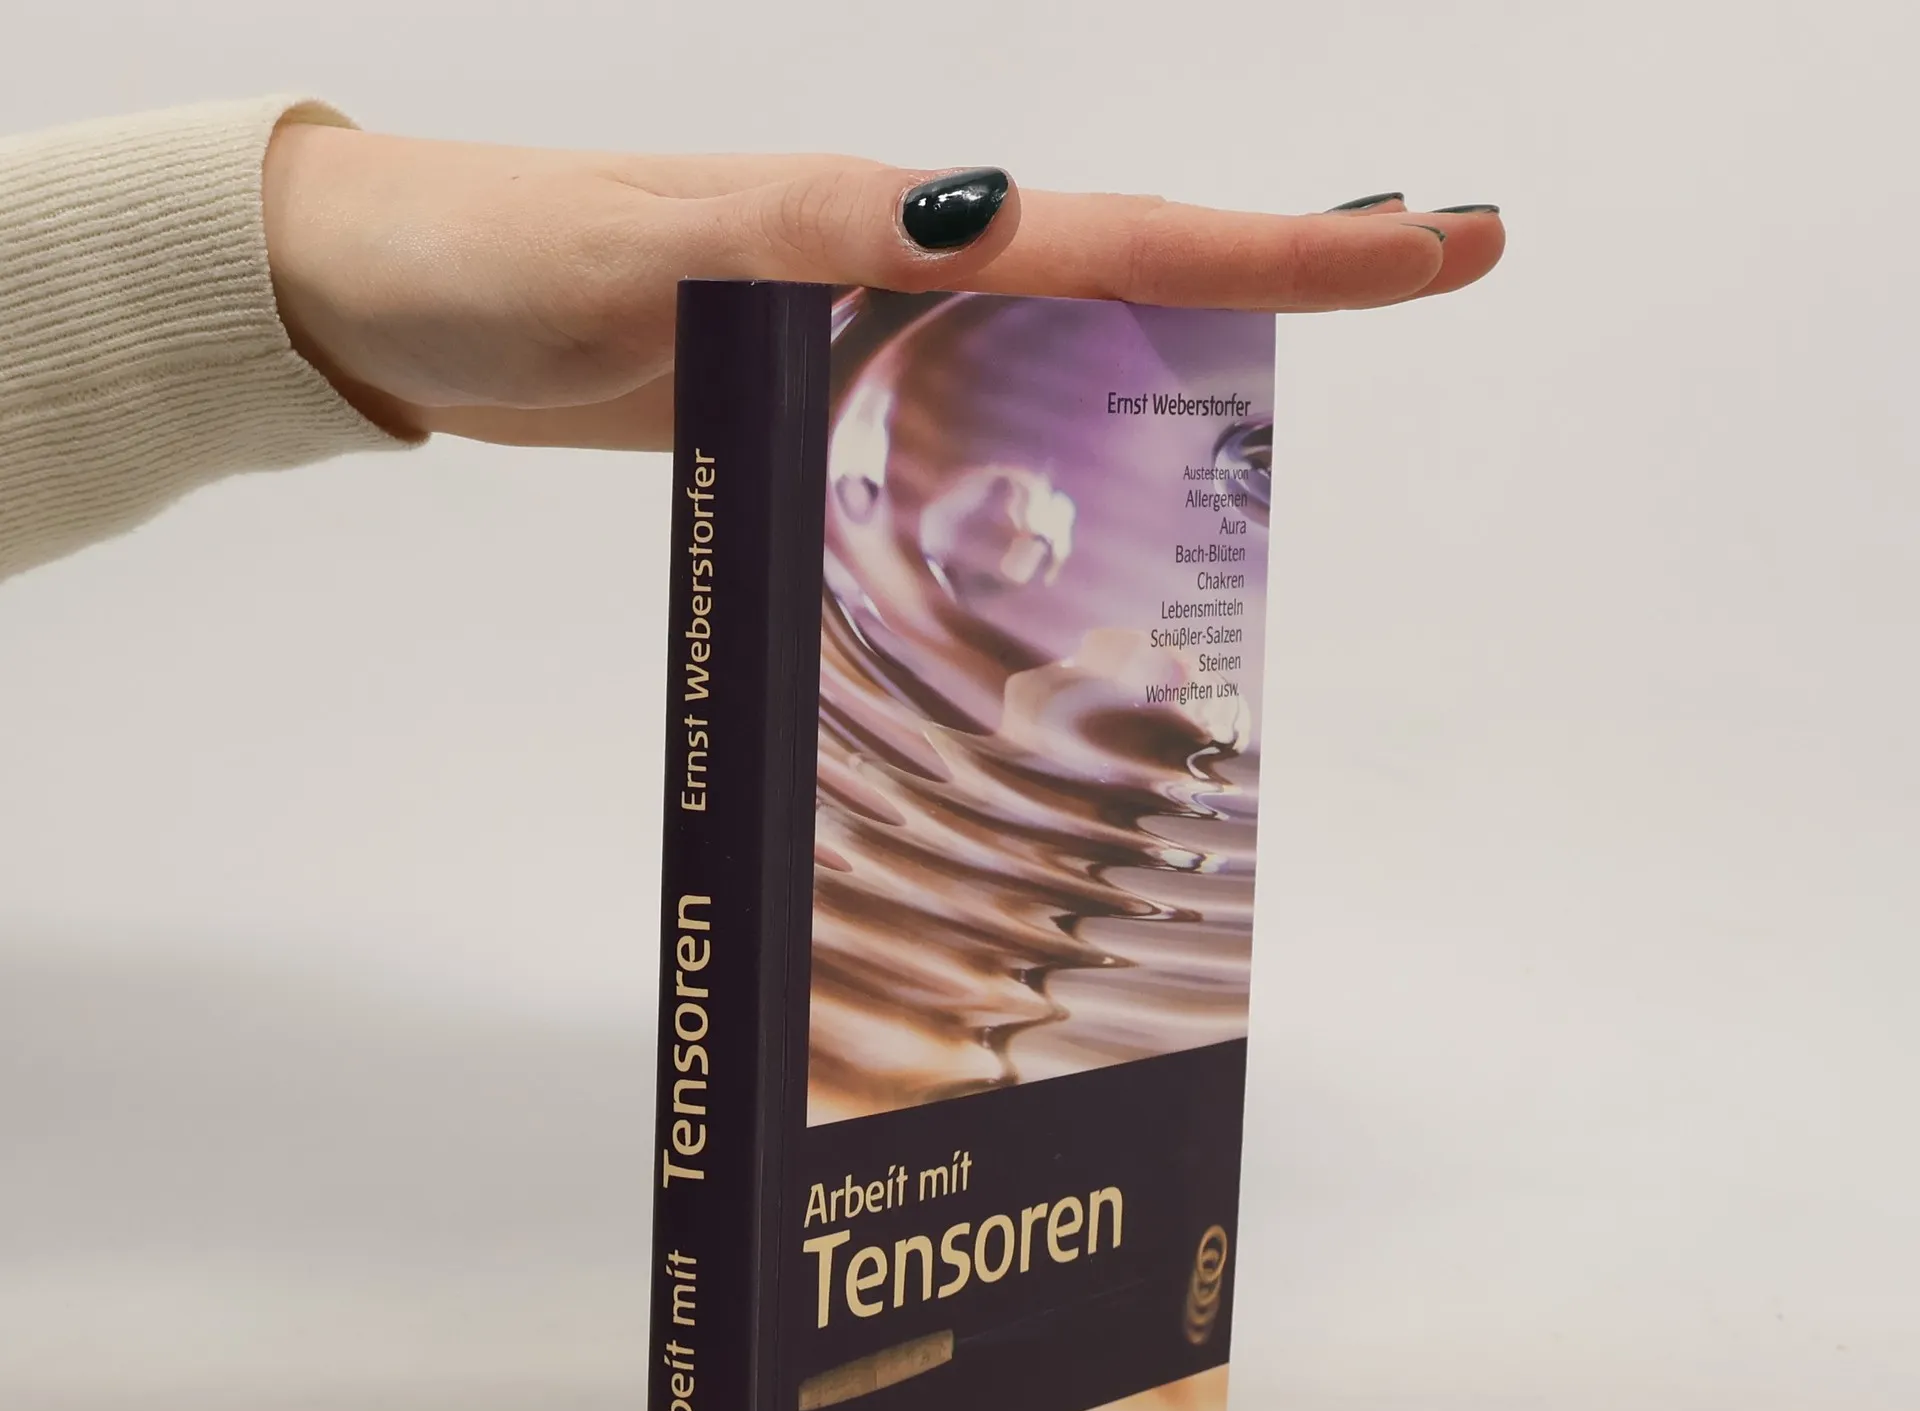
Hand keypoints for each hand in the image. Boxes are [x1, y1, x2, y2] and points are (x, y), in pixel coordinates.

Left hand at [261, 127, 1503, 449]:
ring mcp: (860, 336)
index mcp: (886, 228)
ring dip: (1185, 363)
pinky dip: (1047, 444)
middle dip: (1284, 278)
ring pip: (1058, 353)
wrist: (399, 299)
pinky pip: (963, 418)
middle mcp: (896, 272)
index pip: (1124, 237)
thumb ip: (816, 241)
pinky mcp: (811, 395)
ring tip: (1305, 392)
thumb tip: (986, 229)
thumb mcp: (662, 246)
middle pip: (1128, 277)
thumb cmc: (504, 265)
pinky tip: (1079, 488)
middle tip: (1434, 271)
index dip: (1288, 247)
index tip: (1438, 241)